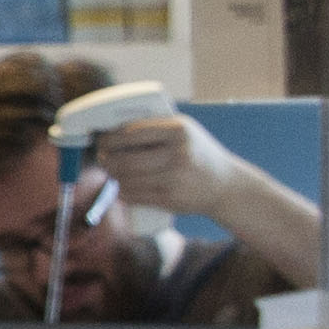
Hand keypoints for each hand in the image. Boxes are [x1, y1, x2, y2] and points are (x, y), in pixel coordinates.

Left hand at [83, 111, 226, 222]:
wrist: (226, 185)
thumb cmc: (198, 153)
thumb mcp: (185, 132)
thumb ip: (154, 128)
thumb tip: (112, 132)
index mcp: (179, 130)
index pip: (132, 133)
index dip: (110, 138)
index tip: (102, 140)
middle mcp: (178, 154)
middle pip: (125, 159)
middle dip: (107, 159)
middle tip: (102, 158)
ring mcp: (175, 179)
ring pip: (127, 179)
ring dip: (113, 176)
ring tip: (111, 171)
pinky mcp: (171, 200)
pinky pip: (135, 196)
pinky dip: (123, 192)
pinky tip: (122, 186)